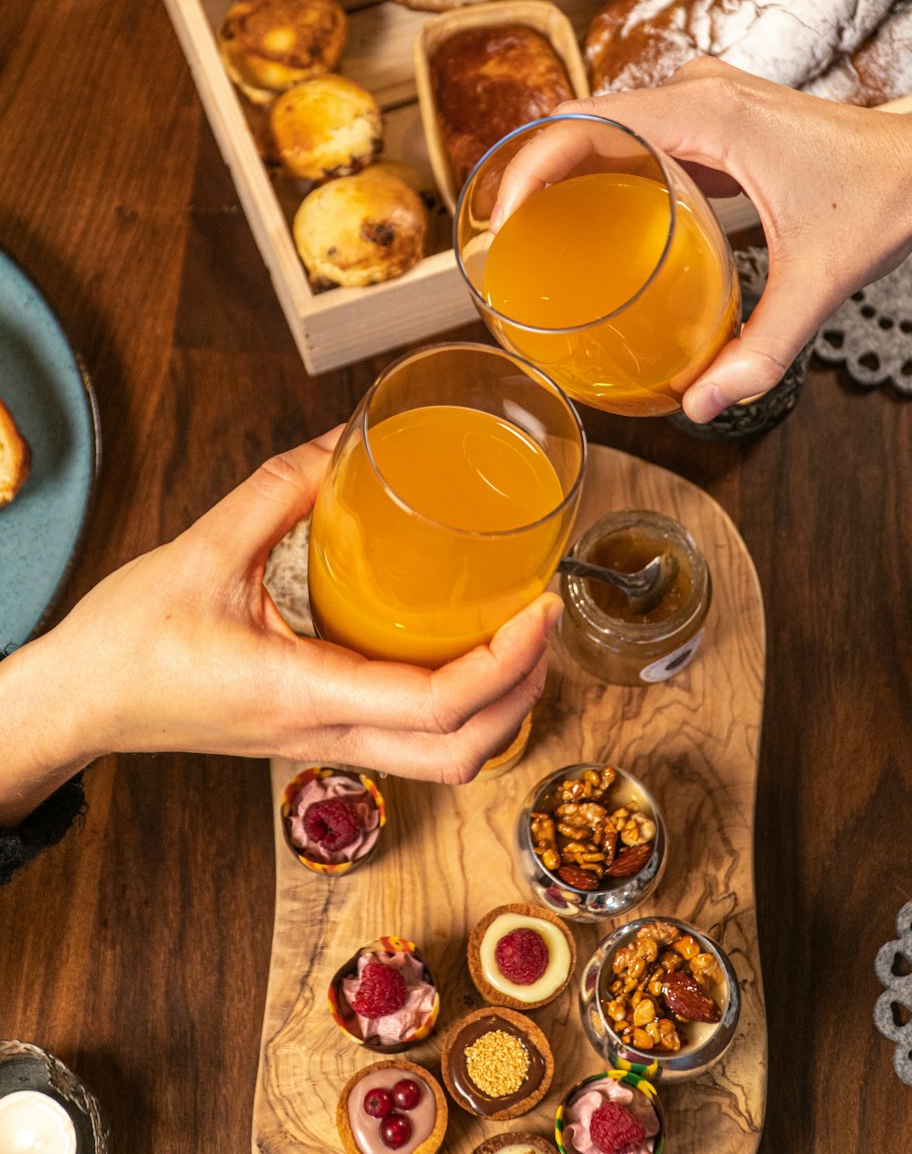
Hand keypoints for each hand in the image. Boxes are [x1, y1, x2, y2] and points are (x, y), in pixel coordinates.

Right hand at [0, 431, 559, 823]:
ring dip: (498, 707)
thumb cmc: (127, 642)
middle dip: (523, 694)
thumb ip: (276, 490)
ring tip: (517, 634)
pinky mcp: (316, 733)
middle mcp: (324, 733)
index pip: (435, 707)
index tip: (540, 609)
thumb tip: (344, 440)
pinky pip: (410, 740)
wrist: (78, 702)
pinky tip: (457, 645)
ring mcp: (322, 742)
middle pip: (461, 755)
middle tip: (545, 620)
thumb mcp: (200, 550)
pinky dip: (458, 706)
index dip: (505, 664)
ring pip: (441, 759)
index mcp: (303, 694)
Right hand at [496, 59, 911, 419]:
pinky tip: (594, 213)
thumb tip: (703, 402)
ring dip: (568, 164)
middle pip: (588, 118)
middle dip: (536, 169)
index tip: (504, 212)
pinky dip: (607, 164)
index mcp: (711, 115)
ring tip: (533, 226)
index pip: (589, 120)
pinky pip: (642, 131)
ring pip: (612, 120)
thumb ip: (761, 348)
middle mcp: (702, 93)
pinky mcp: (718, 118)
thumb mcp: (817, 282)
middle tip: (506, 235)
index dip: (532, 162)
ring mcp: (709, 99)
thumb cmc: (882, 199)